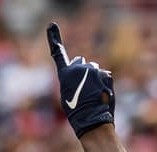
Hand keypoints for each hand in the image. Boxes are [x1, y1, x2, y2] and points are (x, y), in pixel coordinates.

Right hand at [47, 22, 114, 138]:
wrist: (91, 120)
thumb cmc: (77, 112)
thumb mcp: (68, 96)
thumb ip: (73, 80)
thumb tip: (82, 74)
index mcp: (65, 73)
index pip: (58, 54)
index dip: (54, 39)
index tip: (52, 25)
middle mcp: (78, 68)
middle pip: (81, 62)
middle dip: (83, 71)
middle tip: (84, 88)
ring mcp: (93, 70)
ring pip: (94, 70)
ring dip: (94, 79)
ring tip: (93, 95)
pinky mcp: (105, 74)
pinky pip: (104, 76)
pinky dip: (104, 84)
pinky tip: (101, 95)